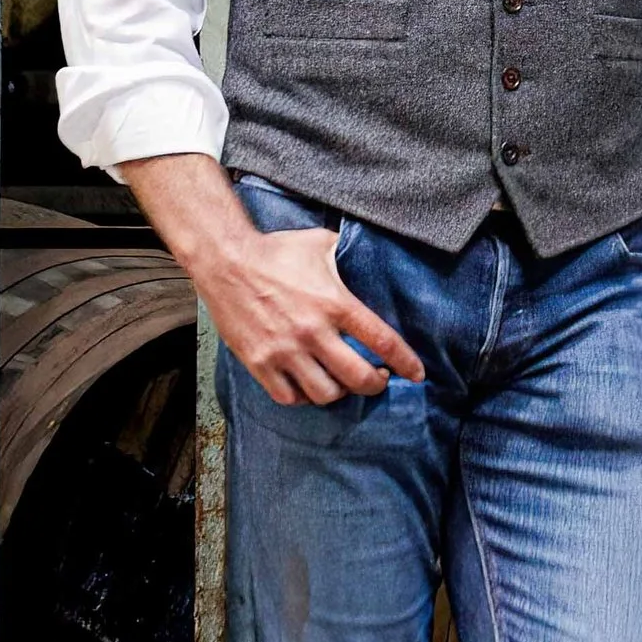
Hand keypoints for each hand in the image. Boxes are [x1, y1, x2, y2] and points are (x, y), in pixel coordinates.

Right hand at [207, 222, 425, 403]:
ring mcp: (284, 350)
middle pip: (358, 377)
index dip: (405, 362)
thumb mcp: (321, 244)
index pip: (382, 340)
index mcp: (334, 302)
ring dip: (340, 392)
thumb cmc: (275, 251)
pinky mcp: (259, 362)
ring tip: (343, 383)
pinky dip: (304, 397)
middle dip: (376, 385)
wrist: (225, 260)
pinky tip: (309, 386)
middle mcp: (312, 331)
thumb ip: (350, 255)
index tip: (416, 373)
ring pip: (325, 393)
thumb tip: (372, 255)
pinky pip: (289, 397)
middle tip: (379, 379)